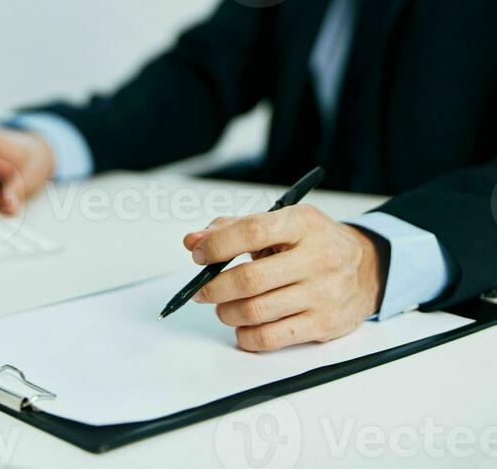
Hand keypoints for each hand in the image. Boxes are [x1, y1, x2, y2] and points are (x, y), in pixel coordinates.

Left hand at [183, 204, 387, 351]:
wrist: (366, 268)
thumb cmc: (314, 242)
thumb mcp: (283, 222)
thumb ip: (235, 228)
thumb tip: (194, 241)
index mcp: (303, 223)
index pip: (253, 231)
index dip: (218, 245)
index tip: (199, 255)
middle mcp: (317, 257)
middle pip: (251, 279)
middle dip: (215, 287)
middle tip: (202, 290)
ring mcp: (322, 293)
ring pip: (257, 311)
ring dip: (227, 312)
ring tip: (223, 307)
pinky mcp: (324, 324)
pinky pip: (272, 338)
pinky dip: (246, 336)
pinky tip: (242, 326)